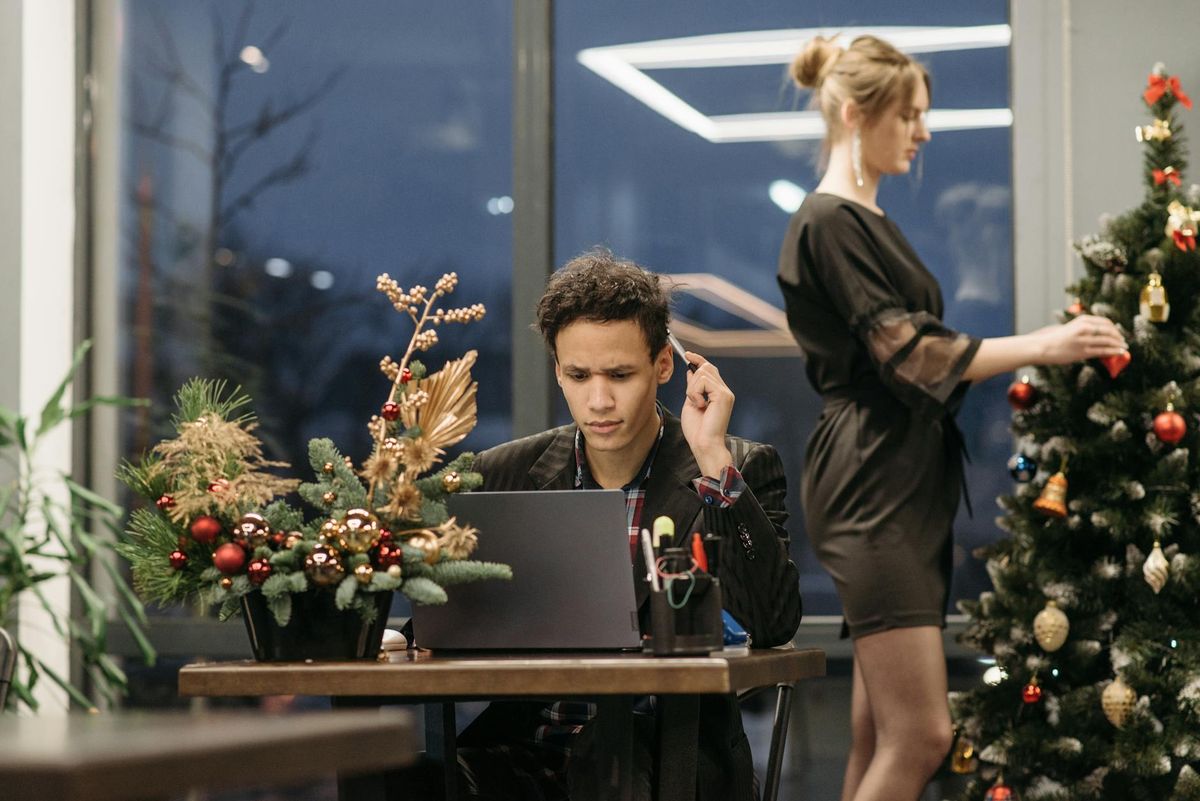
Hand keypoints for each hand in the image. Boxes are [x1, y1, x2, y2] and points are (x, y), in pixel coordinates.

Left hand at [678, 352, 734, 478]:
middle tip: (691, 398)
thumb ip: (693, 387)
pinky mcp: (723, 395)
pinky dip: (695, 393)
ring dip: (692, 389)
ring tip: (696, 404)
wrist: (704, 444)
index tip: (687, 354)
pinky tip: (700, 405)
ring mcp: (725, 392)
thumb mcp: (691, 403)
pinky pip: (702, 381)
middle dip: (692, 380)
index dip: (698, 359)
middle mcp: (724, 391)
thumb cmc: (697, 430)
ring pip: (702, 374)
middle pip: (706, 368)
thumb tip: (691, 371)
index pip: (709, 369)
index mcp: (718, 393)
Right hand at [1033, 314, 1126, 363]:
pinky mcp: (1083, 351)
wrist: (1044, 347)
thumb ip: (1085, 328)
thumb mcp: (1072, 327)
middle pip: (1109, 331)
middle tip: (1124, 341)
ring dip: (1118, 345)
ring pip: (1108, 341)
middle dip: (1119, 337)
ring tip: (1123, 348)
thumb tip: (1102, 333)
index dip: (1115, 329)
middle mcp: (1084, 328)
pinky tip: (1119, 352)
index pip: (1105, 322)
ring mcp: (1084, 340)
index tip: (1119, 333)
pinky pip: (1102, 351)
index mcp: (1083, 320)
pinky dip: (1113, 351)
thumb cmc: (1057, 339)